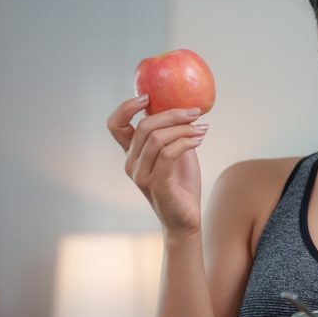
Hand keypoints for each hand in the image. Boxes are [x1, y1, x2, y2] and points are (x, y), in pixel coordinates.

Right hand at [106, 94, 207, 234]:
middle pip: (143, 126)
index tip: (148, 97)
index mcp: (132, 153)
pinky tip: (199, 139)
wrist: (185, 219)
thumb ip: (173, 133)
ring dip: (183, 129)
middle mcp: (131, 163)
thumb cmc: (181, 185)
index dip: (126, 107)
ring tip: (203, 128)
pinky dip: (185, 142)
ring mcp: (141, 175)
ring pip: (156, 139)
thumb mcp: (177, 153)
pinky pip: (168, 154)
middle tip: (195, 112)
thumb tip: (185, 107)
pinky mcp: (156, 184)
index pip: (115, 125)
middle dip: (171, 114)